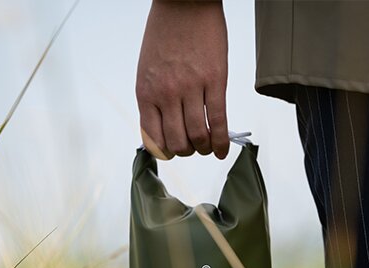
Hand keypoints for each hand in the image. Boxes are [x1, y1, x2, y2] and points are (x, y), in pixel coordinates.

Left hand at [135, 0, 228, 159]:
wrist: (184, 2)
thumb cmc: (166, 33)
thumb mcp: (148, 69)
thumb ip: (153, 97)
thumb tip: (163, 125)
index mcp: (146, 93)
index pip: (153, 139)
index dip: (166, 152)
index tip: (174, 150)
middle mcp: (166, 94)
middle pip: (177, 143)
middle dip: (187, 151)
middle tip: (194, 147)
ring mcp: (191, 88)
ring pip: (198, 136)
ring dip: (204, 148)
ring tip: (208, 146)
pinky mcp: (215, 80)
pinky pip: (218, 121)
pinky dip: (221, 142)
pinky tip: (222, 150)